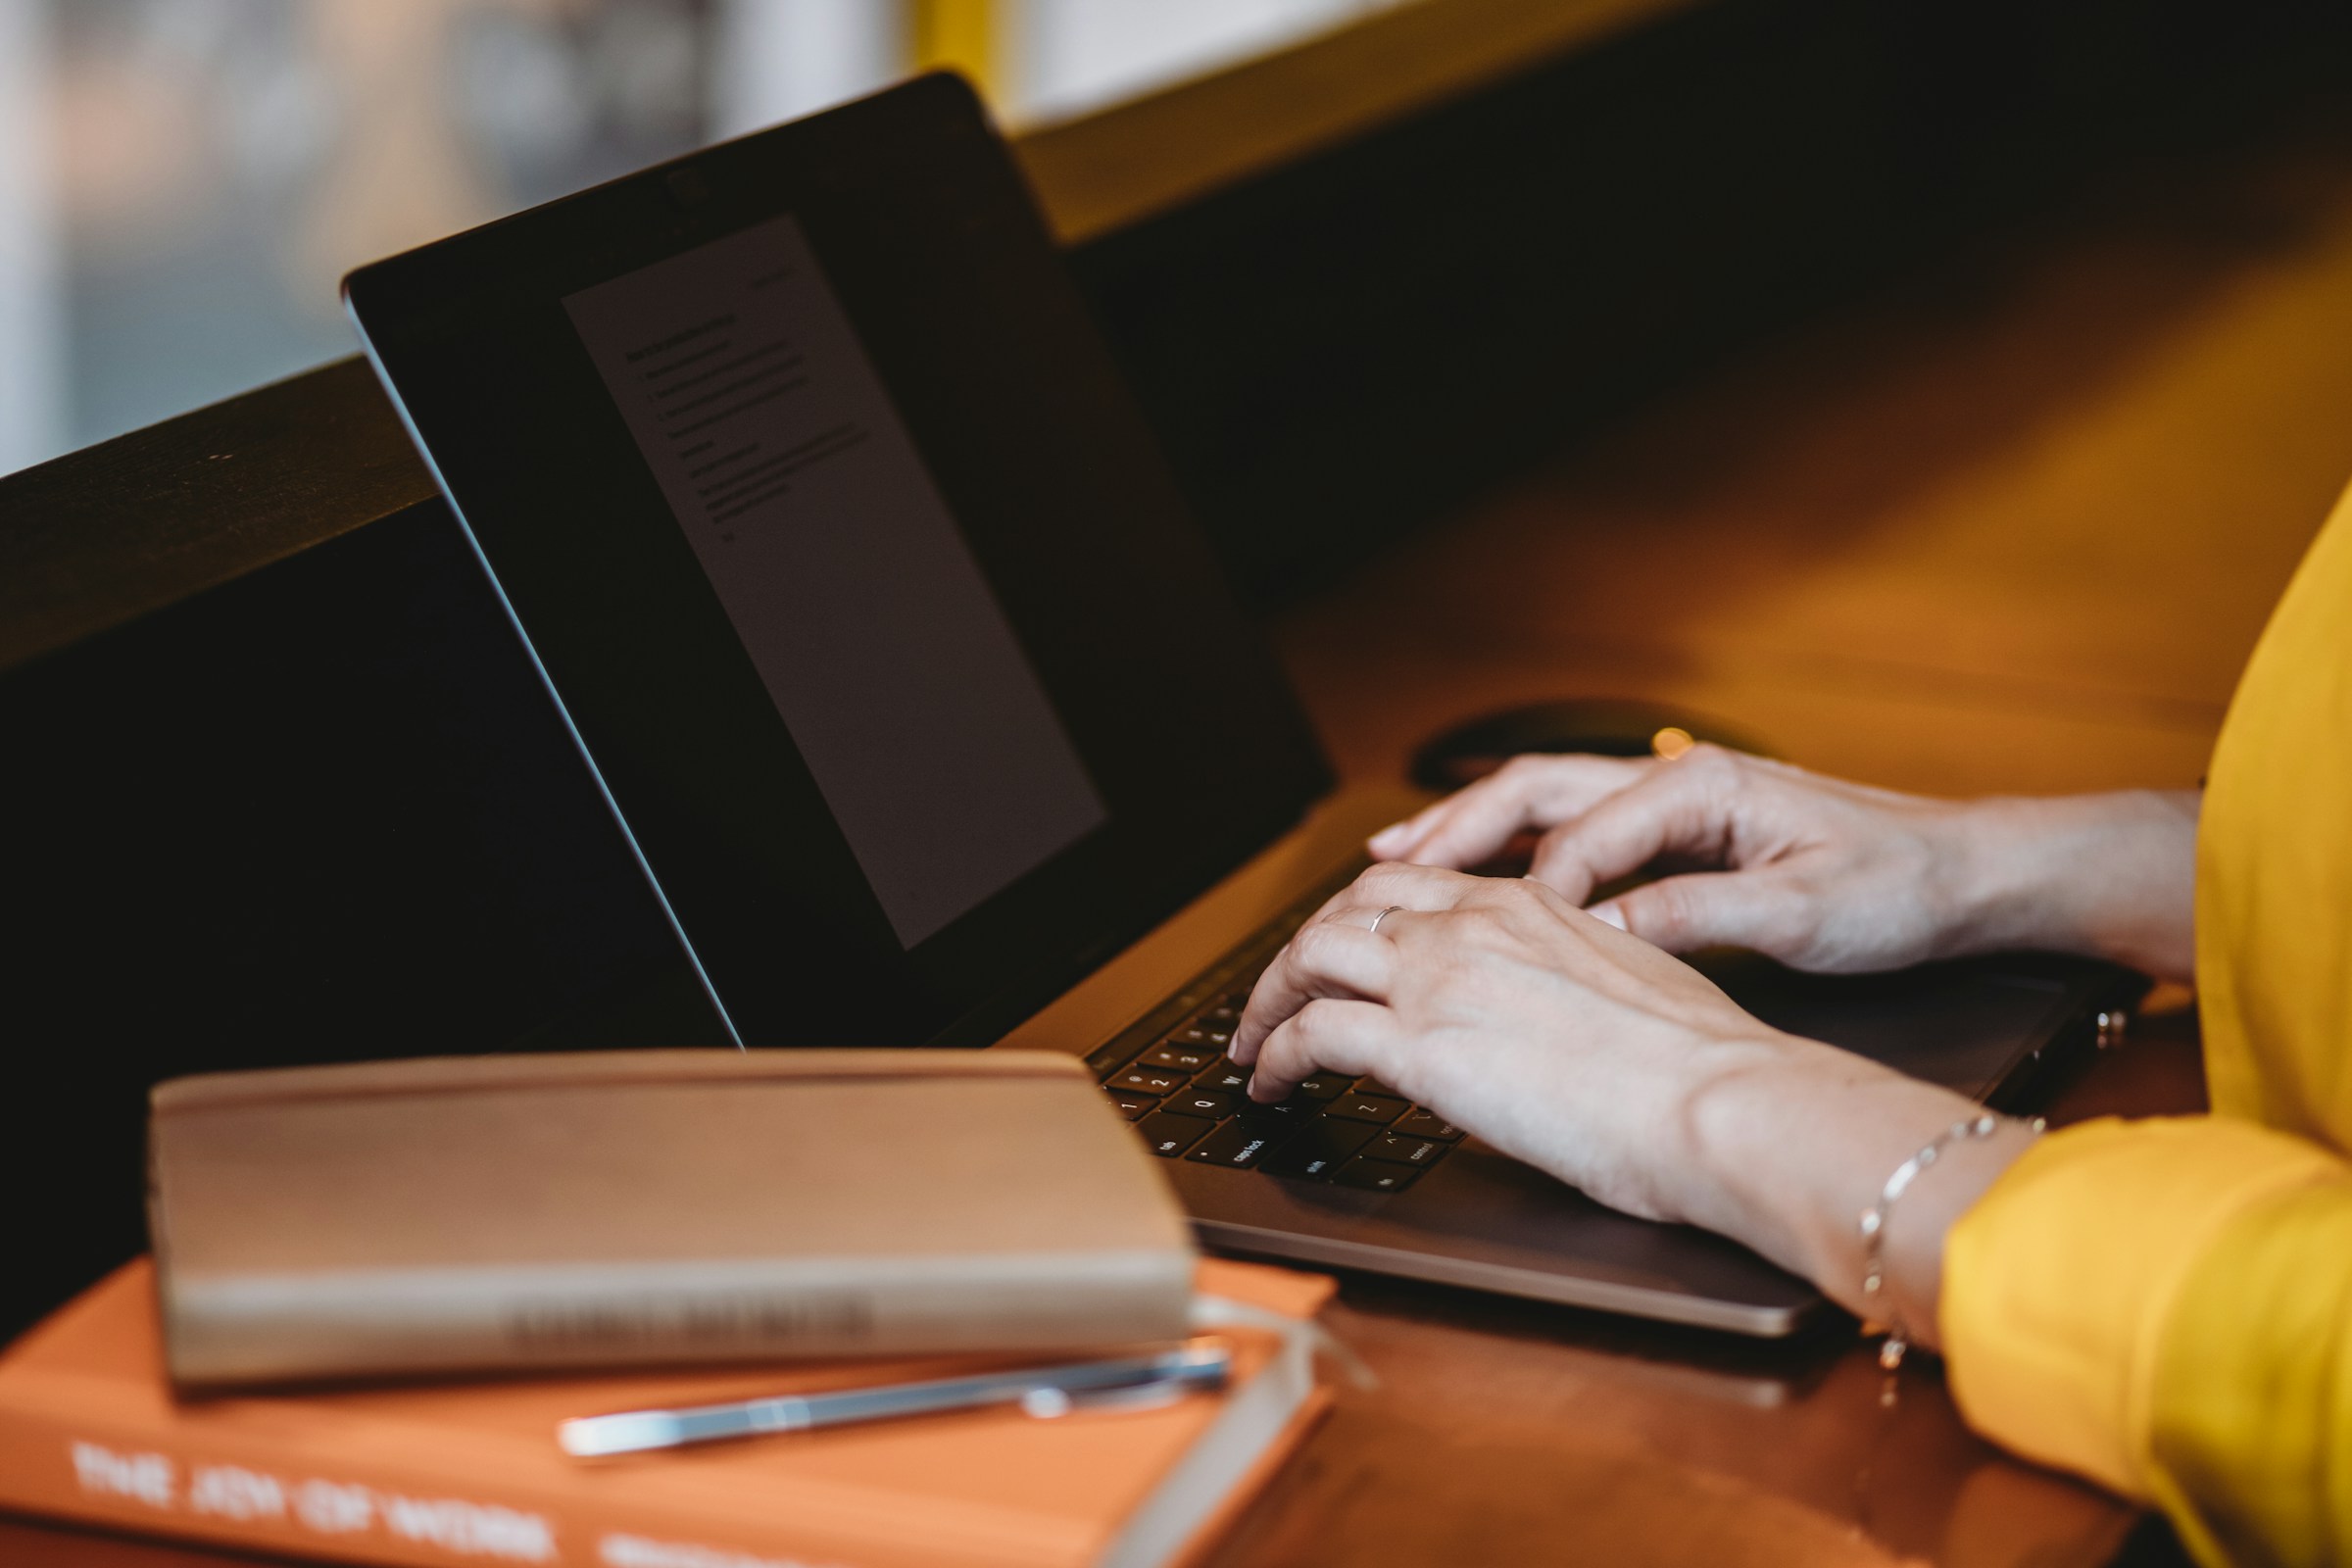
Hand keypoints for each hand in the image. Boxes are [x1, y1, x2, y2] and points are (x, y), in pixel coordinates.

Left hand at [1227, 862, 1797, 1223]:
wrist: (1720, 1101)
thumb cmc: (1703, 1067)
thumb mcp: (1629, 984)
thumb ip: (1565, 979)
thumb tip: (1543, 1014)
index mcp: (1526, 904)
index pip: (1411, 886)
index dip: (1357, 917)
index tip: (1338, 951)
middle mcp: (1472, 925)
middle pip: (1344, 911)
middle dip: (1298, 954)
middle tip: (1277, 997)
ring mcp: (1439, 979)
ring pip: (1307, 958)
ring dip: (1266, 1001)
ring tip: (1254, 1044)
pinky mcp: (1419, 1047)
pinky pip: (1309, 1034)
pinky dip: (1273, 1056)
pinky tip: (1270, 1084)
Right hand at [1366, 747, 2198, 980]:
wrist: (1973, 873)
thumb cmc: (1904, 885)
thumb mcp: (1806, 911)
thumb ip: (1698, 913)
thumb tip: (1605, 930)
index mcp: (1699, 785)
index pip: (1577, 836)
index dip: (1519, 891)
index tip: (1470, 944)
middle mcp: (1674, 778)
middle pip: (1531, 793)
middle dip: (1449, 831)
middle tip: (1375, 871)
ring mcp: (1674, 799)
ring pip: (1542, 806)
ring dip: (1468, 833)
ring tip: (1392, 862)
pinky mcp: (1682, 832)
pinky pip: (1573, 832)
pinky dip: (1514, 853)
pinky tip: (1479, 882)